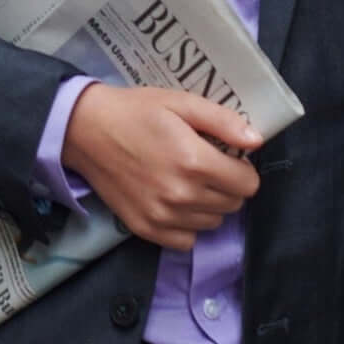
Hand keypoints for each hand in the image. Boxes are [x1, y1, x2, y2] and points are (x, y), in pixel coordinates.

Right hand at [63, 84, 261, 250]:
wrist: (86, 130)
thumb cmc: (137, 111)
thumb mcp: (182, 103)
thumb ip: (223, 122)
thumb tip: (257, 141)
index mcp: (194, 162)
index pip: (248, 185)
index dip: (243, 169)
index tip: (227, 157)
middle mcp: (181, 196)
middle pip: (233, 204)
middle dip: (227, 185)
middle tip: (206, 165)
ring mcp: (162, 216)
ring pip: (212, 222)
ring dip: (209, 204)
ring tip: (188, 181)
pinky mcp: (145, 229)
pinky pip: (187, 240)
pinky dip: (188, 224)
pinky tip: (175, 201)